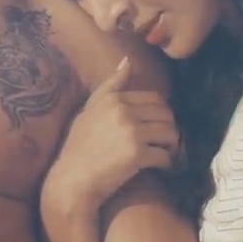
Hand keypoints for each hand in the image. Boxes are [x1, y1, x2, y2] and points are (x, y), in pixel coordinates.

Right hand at [46, 57, 180, 214]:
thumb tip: (128, 61)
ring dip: (170, 146)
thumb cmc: (79, 147)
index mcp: (114, 99)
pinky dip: (166, 163)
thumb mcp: (89, 110)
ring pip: (170, 133)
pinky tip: (158, 167)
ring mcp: (131, 132)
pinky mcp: (137, 154)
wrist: (72, 180)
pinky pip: (165, 155)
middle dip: (168, 129)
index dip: (160, 114)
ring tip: (162, 153)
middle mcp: (123, 111)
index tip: (155, 128)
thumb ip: (110, 86)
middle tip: (162, 142)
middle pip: (166, 114)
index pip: (155, 98)